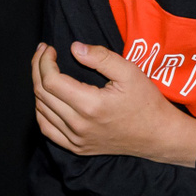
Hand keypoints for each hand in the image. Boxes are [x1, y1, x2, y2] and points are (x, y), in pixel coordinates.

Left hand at [32, 41, 195, 166]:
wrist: (158, 135)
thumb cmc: (146, 101)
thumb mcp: (129, 71)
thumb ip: (101, 57)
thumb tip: (73, 48)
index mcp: (90, 106)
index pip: (51, 81)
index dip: (44, 61)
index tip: (50, 48)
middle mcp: (79, 126)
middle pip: (42, 94)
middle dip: (38, 68)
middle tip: (43, 53)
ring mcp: (77, 140)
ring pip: (41, 111)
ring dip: (38, 87)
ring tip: (44, 70)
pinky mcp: (78, 148)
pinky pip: (48, 130)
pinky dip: (41, 111)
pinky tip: (46, 98)